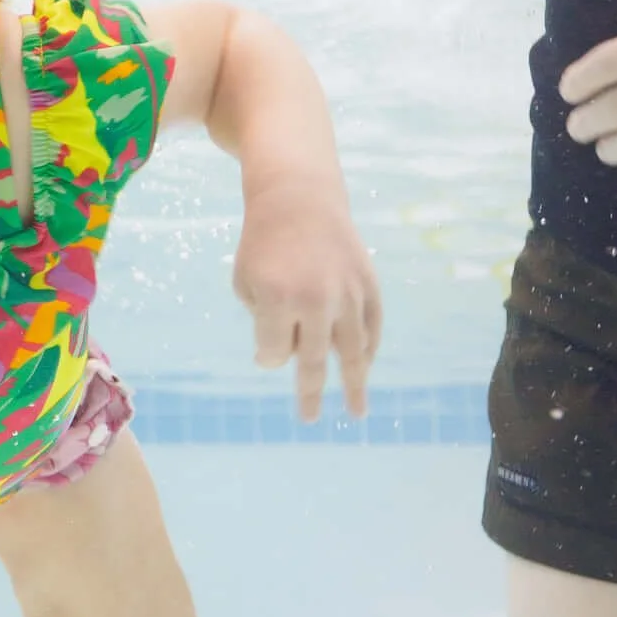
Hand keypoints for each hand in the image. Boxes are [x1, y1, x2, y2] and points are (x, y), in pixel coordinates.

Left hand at [233, 184, 380, 419]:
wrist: (298, 198)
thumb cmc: (264, 243)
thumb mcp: (244, 279)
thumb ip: (260, 321)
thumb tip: (283, 358)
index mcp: (277, 298)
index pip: (274, 351)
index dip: (268, 354)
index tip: (268, 349)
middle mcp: (315, 299)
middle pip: (312, 360)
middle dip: (309, 393)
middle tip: (308, 417)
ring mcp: (346, 293)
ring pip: (352, 351)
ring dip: (354, 385)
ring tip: (356, 411)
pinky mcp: (367, 284)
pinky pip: (371, 327)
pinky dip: (368, 350)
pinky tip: (363, 370)